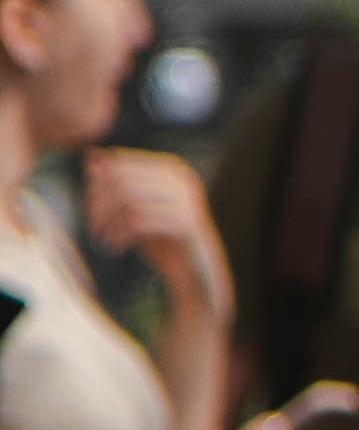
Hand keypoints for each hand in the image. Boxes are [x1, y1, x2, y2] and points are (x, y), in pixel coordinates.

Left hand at [76, 147, 232, 317]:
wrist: (197, 275)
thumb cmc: (164, 242)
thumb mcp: (135, 211)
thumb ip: (115, 183)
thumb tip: (91, 154)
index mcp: (170, 168)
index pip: (119, 164)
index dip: (97, 187)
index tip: (90, 212)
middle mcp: (180, 179)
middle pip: (121, 179)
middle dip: (100, 203)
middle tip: (93, 227)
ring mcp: (186, 199)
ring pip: (128, 198)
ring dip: (109, 221)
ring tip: (102, 239)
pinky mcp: (185, 222)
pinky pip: (138, 221)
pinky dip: (120, 235)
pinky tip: (116, 248)